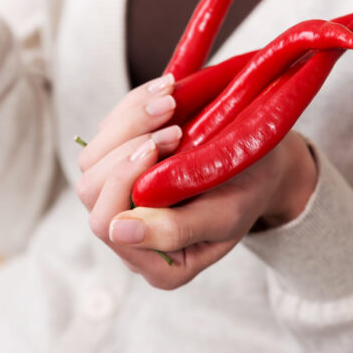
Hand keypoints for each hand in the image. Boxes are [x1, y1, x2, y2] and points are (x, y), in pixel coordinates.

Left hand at [76, 75, 317, 289]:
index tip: (162, 143)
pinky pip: (107, 132)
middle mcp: (128, 233)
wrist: (261, 163)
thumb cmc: (248, 193)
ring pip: (92, 159)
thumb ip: (175, 230)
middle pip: (91, 189)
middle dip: (126, 146)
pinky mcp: (119, 162)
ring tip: (171, 100)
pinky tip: (166, 91)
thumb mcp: (225, 216)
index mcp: (154, 262)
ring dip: (128, 123)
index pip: (107, 224)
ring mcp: (119, 197)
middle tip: (173, 120)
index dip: (125, 179)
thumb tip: (119, 231)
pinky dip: (133, 107)